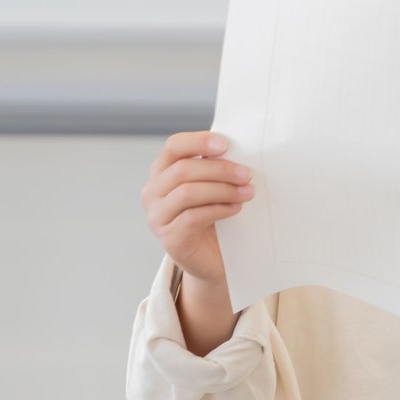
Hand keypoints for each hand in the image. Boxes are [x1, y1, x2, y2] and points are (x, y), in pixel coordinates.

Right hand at [143, 131, 253, 288]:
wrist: (212, 258)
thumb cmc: (213, 215)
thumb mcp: (211, 185)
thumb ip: (214, 167)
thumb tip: (239, 147)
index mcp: (161, 171)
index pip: (173, 146)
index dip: (198, 141)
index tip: (225, 144)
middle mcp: (152, 192)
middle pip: (182, 169)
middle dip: (219, 169)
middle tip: (247, 174)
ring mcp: (157, 217)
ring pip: (187, 193)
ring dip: (222, 189)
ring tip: (247, 192)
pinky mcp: (169, 239)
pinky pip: (193, 217)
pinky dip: (219, 209)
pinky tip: (236, 208)